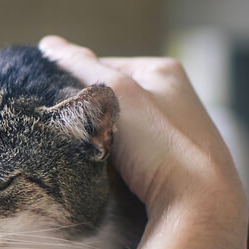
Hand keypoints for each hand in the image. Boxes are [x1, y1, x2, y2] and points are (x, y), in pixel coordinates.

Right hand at [39, 36, 248, 241]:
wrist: (198, 205)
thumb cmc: (161, 143)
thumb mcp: (115, 95)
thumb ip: (81, 67)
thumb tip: (49, 44)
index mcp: (164, 71)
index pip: (102, 65)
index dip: (76, 83)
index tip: (60, 105)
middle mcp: (174, 97)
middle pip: (111, 98)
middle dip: (91, 113)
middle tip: (76, 132)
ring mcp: (176, 132)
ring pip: (120, 128)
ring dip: (102, 139)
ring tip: (93, 154)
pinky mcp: (174, 163)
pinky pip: (133, 154)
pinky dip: (117, 161)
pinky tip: (113, 173)